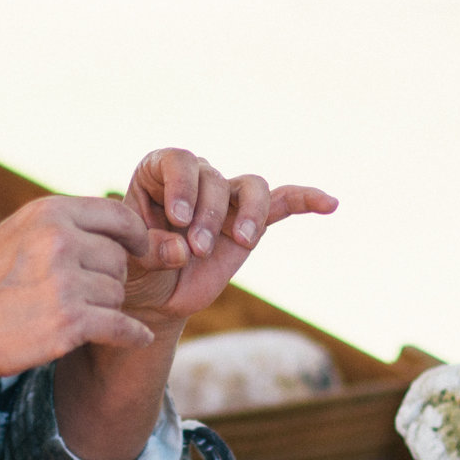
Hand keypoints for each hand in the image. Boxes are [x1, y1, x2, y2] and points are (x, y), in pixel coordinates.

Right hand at [0, 195, 159, 381]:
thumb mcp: (18, 235)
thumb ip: (64, 227)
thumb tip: (125, 228)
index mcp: (48, 213)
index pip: (119, 215)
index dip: (137, 235)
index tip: (141, 250)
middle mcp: (59, 240)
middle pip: (119, 259)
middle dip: (107, 280)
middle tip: (78, 296)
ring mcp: (65, 281)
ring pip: (118, 295)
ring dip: (105, 309)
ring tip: (66, 315)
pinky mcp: (69, 322)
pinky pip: (123, 327)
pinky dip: (132, 335)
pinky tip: (135, 338)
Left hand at [116, 148, 337, 333]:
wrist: (153, 298)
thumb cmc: (134, 272)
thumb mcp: (131, 262)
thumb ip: (152, 252)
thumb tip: (183, 250)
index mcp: (159, 174)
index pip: (179, 161)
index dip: (183, 186)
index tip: (177, 219)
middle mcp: (196, 179)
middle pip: (215, 179)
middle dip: (209, 215)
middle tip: (196, 251)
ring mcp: (228, 199)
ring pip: (250, 188)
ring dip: (248, 214)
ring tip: (241, 241)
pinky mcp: (252, 222)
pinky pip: (283, 203)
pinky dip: (306, 200)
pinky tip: (329, 203)